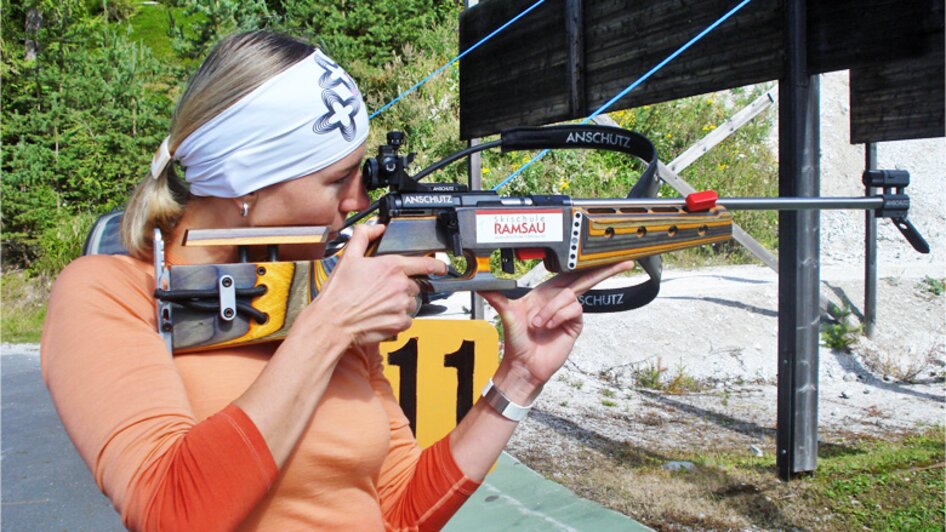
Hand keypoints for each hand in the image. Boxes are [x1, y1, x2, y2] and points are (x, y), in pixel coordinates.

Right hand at [302, 224, 446, 345]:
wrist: (333, 321)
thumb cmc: (339, 293)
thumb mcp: (348, 257)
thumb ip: (364, 236)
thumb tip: (376, 227)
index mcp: (391, 267)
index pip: (425, 263)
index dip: (437, 265)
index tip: (442, 267)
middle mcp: (400, 286)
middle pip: (413, 284)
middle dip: (402, 286)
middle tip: (382, 290)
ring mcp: (401, 305)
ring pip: (410, 302)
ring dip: (400, 303)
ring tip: (379, 304)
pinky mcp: (399, 323)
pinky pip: (406, 319)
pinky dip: (397, 318)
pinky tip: (381, 315)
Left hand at [479, 260, 634, 403]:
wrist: (524, 364)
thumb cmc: (517, 341)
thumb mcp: (506, 313)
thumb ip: (496, 296)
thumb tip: (480, 284)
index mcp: (545, 292)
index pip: (568, 272)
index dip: (583, 262)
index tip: (597, 251)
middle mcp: (560, 299)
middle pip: (584, 278)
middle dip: (602, 270)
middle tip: (622, 261)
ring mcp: (569, 312)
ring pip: (570, 295)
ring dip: (552, 309)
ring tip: (538, 324)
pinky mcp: (575, 324)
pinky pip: (573, 309)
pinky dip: (558, 316)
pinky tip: (548, 326)